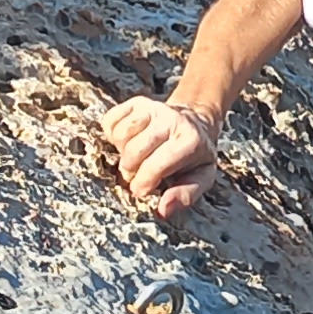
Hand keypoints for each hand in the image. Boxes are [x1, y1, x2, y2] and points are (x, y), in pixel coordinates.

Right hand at [97, 95, 219, 222]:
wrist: (195, 121)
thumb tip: (162, 210)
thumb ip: (185, 196)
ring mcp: (153, 107)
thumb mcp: (201, 178)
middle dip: (130, 170)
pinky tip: (126, 142)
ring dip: (122, 152)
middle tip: (137, 175)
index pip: (155, 166)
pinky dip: (112, 135)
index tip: (142, 192)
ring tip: (135, 158)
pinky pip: (111, 120)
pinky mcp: (137, 102)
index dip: (143, 184)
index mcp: (190, 140)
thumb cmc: (195, 156)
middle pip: (134, 151)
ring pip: (121, 135)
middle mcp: (171, 119)